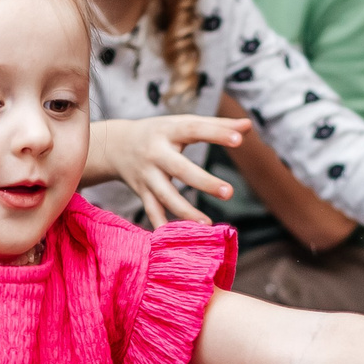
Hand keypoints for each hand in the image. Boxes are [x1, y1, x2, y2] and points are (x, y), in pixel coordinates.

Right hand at [85, 114, 249, 226]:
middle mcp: (156, 153)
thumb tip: (248, 126)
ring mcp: (147, 175)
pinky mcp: (142, 192)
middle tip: (229, 192)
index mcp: (169, 130)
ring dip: (186, 212)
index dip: (216, 134)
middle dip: (203, 182)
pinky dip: (161, 225)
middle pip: (180, 169)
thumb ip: (216, 125)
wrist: (116, 146)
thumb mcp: (182, 123)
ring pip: (166, 196)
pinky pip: (152, 211)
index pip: (194, 130)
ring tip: (208, 225)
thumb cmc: (159, 133)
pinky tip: (174, 240)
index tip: (240, 140)